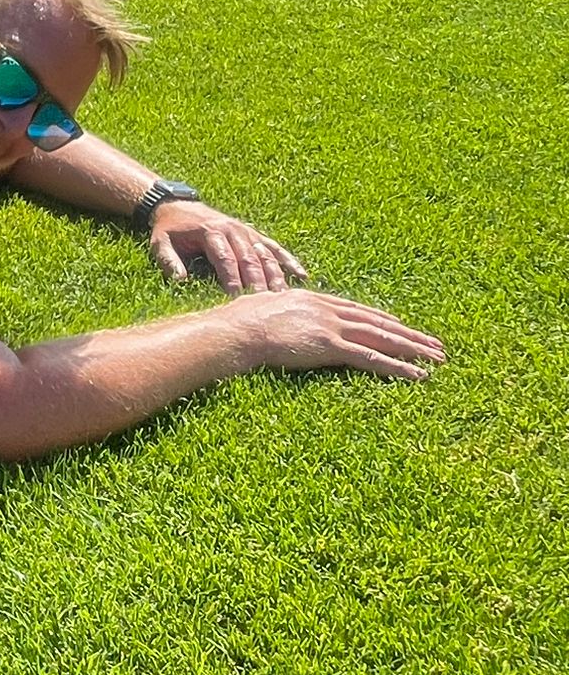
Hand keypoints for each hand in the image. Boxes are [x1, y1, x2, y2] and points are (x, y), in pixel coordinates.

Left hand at [150, 199, 304, 292]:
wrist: (176, 205)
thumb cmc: (168, 230)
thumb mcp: (159, 243)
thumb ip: (168, 261)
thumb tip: (179, 280)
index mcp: (210, 232)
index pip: (225, 260)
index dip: (232, 281)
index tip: (239, 301)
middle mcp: (232, 230)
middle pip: (249, 259)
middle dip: (258, 283)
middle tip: (268, 307)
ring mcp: (245, 231)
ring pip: (265, 254)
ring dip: (276, 276)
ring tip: (286, 298)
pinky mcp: (252, 234)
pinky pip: (274, 247)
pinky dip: (288, 260)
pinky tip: (302, 276)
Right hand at [229, 290, 443, 381]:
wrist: (236, 328)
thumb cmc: (239, 322)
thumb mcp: (261, 309)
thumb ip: (275, 311)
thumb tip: (267, 314)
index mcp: (313, 299)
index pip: (357, 309)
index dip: (382, 319)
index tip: (401, 325)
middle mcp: (328, 309)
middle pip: (378, 321)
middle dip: (409, 334)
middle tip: (434, 344)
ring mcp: (331, 327)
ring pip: (382, 337)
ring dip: (413, 349)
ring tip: (438, 358)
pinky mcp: (330, 346)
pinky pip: (371, 358)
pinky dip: (398, 367)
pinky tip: (418, 375)